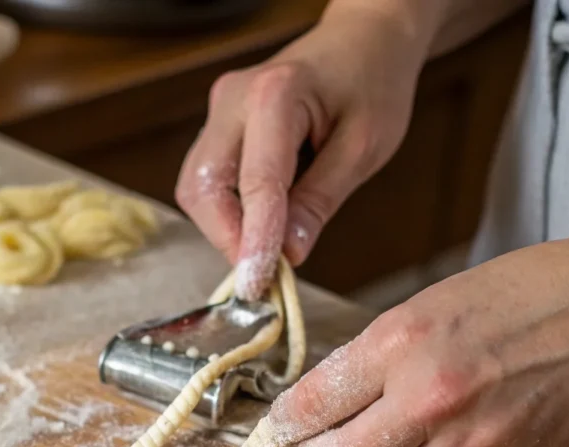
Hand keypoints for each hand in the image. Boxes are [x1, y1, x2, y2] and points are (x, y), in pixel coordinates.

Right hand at [175, 1, 435, 298]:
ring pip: (197, 187)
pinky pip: (206, 180)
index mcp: (276, 93)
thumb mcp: (364, 146)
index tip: (259, 284)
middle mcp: (233, 99)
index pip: (257, 183)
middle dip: (227, 238)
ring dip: (222, 229)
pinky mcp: (217, 125)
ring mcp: (218, 110)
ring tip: (261, 252)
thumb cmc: (372, 84)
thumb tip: (288, 253)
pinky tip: (256, 227)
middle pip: (205, 187)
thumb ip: (321, 200)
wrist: (362, 40)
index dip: (255, 240)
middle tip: (260, 274)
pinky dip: (225, 212)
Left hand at [269, 223, 568, 446]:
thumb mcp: (425, 306)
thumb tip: (321, 404)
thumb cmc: (520, 295)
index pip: (309, 406)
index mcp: (400, 343)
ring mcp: (472, 442)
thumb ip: (369, 360)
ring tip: (381, 446)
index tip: (281, 428)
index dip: (285, 424)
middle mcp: (430, 397)